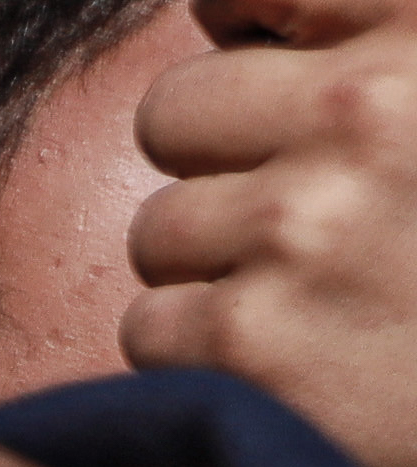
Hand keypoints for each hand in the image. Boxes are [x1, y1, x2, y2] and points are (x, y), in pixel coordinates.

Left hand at [136, 4, 416, 466]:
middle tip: (310, 213)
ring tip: (322, 293)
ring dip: (218, 266)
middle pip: (172, 115)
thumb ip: (360, 27)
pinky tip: (301, 355)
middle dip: (221, 163)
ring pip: (160, 231)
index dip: (241, 33)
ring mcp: (300, 230)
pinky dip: (207, 353)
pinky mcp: (251, 344)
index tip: (276, 78)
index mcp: (416, 36)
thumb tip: (222, 12)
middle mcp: (360, 117)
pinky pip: (153, 329)